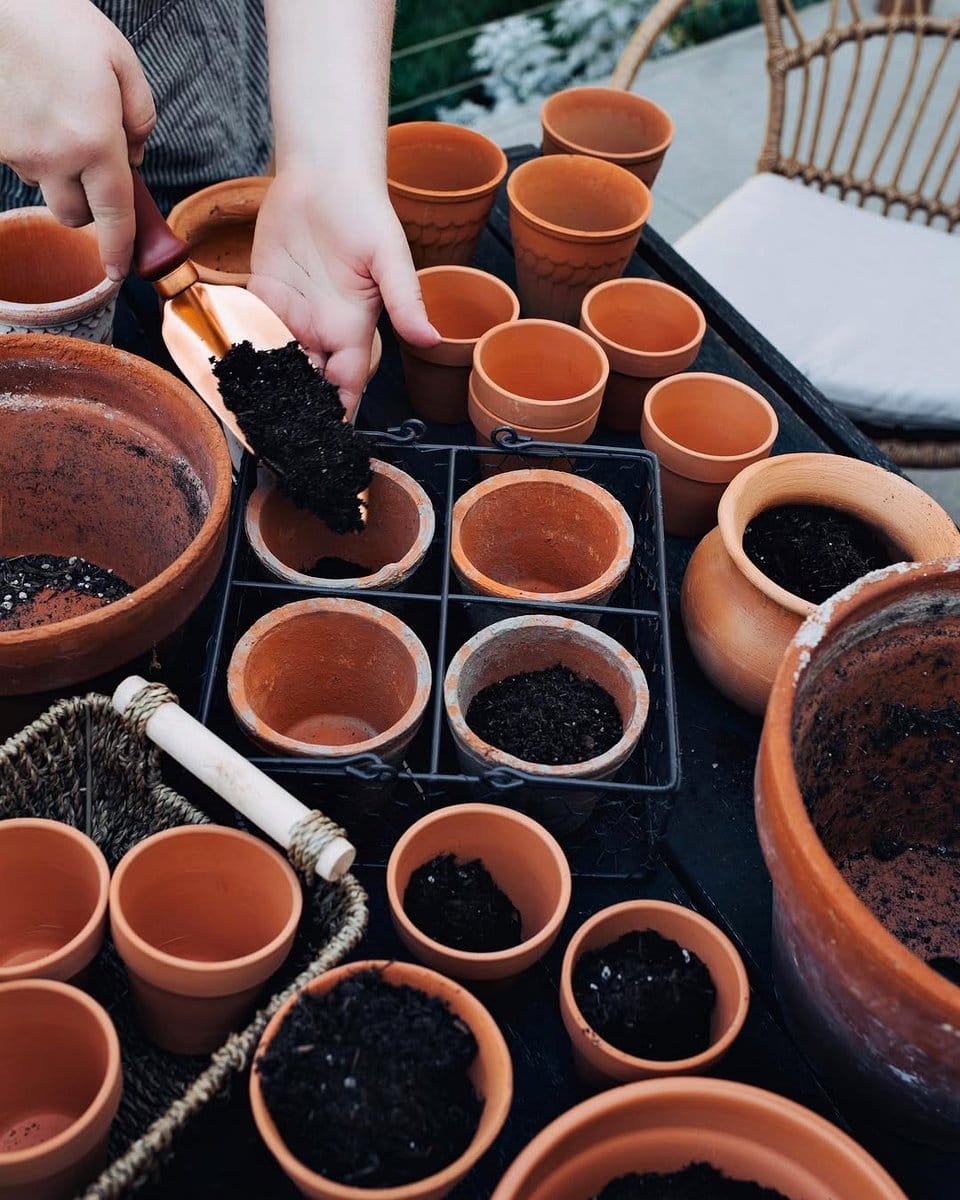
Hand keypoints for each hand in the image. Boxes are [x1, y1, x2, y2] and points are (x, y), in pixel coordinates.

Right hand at [0, 0, 155, 279]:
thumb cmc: (55, 21)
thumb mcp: (120, 60)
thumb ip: (139, 116)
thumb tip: (135, 157)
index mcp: (95, 141)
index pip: (114, 214)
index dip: (119, 249)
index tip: (119, 271)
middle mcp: (55, 156)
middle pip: (76, 214)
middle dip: (90, 205)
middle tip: (96, 169)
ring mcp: (16, 150)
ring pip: (46, 187)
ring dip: (59, 173)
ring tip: (59, 118)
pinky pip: (18, 162)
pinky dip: (31, 149)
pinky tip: (32, 109)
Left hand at [248, 167, 438, 419]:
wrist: (324, 173)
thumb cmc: (366, 210)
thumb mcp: (390, 256)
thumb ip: (405, 299)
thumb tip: (431, 338)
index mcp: (354, 328)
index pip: (347, 383)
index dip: (337, 412)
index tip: (326, 440)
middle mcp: (322, 328)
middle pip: (309, 381)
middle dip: (296, 408)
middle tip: (276, 436)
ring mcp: (291, 313)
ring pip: (276, 362)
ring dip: (265, 386)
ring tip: (248, 415)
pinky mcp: (263, 293)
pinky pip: (249, 329)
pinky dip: (240, 349)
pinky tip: (227, 371)